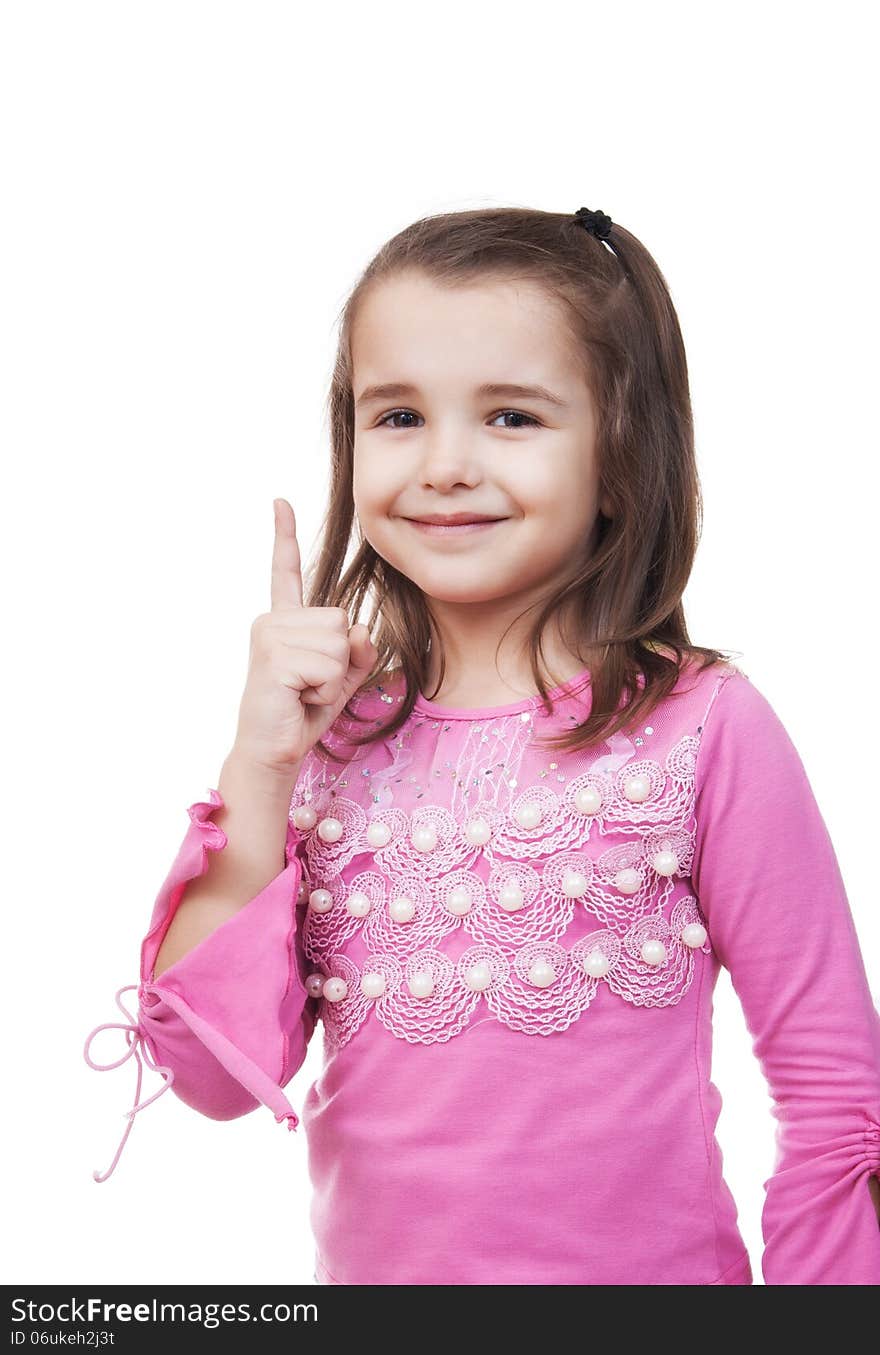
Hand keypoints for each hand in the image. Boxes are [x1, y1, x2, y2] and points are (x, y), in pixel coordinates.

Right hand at [231, 498, 376, 775]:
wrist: (274, 751)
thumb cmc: (303, 713)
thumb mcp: (343, 678)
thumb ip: (360, 651)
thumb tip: (360, 630)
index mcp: (286, 621)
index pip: (285, 571)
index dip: (284, 535)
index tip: (280, 501)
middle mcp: (273, 621)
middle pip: (342, 620)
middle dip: (341, 660)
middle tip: (309, 685)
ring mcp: (270, 636)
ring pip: (340, 643)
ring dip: (333, 678)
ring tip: (303, 692)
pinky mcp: (274, 658)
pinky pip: (330, 666)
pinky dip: (325, 690)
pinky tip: (298, 698)